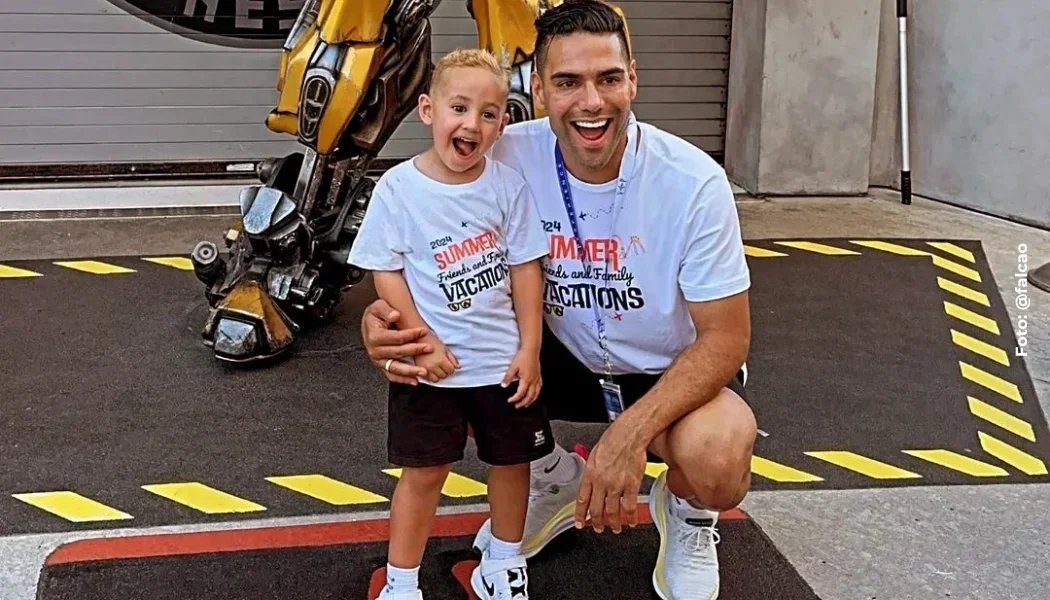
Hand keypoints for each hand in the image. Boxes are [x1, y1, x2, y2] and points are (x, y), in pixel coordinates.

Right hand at [361, 299, 432, 384]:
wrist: (369, 324)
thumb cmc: (375, 316)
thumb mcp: (379, 306)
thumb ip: (386, 310)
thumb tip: (395, 315)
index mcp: (374, 336)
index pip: (396, 337)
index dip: (411, 334)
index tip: (423, 331)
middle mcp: (374, 350)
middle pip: (398, 352)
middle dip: (415, 350)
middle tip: (429, 348)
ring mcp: (378, 360)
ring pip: (395, 368)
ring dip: (410, 371)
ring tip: (423, 372)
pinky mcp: (381, 366)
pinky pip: (391, 375)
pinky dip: (403, 379)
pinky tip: (414, 381)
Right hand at [415, 335, 459, 382]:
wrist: (420, 340)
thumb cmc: (433, 343)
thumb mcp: (445, 349)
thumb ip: (453, 359)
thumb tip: (458, 367)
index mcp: (441, 360)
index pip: (451, 371)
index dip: (451, 368)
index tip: (448, 364)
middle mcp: (433, 366)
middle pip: (444, 376)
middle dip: (445, 372)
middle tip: (442, 366)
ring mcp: (426, 369)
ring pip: (436, 380)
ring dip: (438, 376)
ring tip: (436, 369)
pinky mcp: (419, 370)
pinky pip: (428, 379)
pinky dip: (431, 377)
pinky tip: (431, 371)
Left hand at [502, 349, 540, 407]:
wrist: (531, 350)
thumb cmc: (522, 357)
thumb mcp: (513, 367)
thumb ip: (508, 377)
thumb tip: (503, 386)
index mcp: (526, 379)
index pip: (520, 393)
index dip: (515, 399)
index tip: (509, 400)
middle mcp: (533, 381)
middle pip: (530, 396)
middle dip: (523, 402)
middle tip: (517, 406)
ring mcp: (537, 378)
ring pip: (536, 393)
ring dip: (531, 400)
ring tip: (526, 404)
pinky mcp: (539, 375)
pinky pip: (539, 387)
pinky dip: (537, 393)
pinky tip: (535, 394)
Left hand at [574, 418, 646, 533]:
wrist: (629, 434)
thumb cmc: (613, 439)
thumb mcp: (594, 455)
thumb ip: (592, 471)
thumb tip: (591, 481)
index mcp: (590, 474)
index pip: (582, 500)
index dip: (580, 514)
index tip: (579, 523)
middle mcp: (601, 482)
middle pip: (596, 509)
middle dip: (596, 522)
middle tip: (598, 528)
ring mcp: (616, 485)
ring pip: (612, 512)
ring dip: (613, 523)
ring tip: (615, 528)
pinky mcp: (631, 485)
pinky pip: (629, 507)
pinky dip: (630, 517)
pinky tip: (631, 522)